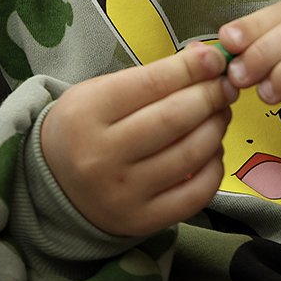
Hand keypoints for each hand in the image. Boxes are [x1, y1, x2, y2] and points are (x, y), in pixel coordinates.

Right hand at [41, 42, 236, 236]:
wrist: (55, 184)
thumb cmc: (84, 127)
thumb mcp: (99, 91)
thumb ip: (150, 76)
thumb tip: (206, 60)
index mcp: (87, 114)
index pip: (151, 84)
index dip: (191, 68)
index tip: (215, 59)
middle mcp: (102, 156)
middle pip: (174, 119)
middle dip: (210, 96)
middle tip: (225, 86)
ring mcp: (123, 193)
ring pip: (190, 154)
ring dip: (216, 128)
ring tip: (220, 113)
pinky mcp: (143, 221)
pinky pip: (196, 193)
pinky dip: (215, 166)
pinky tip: (212, 149)